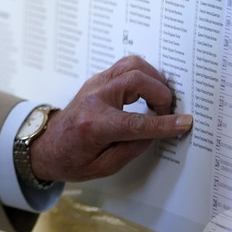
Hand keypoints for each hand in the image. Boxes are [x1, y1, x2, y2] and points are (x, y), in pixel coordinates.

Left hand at [29, 55, 192, 182]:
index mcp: (94, 124)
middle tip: (167, 112)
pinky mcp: (97, 80)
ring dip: (152, 78)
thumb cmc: (72, 159)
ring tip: (159, 99)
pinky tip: (148, 90)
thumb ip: (133, 148)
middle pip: (135, 80)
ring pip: (131, 64)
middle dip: (160, 94)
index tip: (185, 123)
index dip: (164, 123)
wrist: (47, 146)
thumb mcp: (105, 166)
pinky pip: (125, 66)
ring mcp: (94, 84)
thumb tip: (158, 130)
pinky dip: (142, 74)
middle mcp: (94, 98)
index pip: (137, 122)